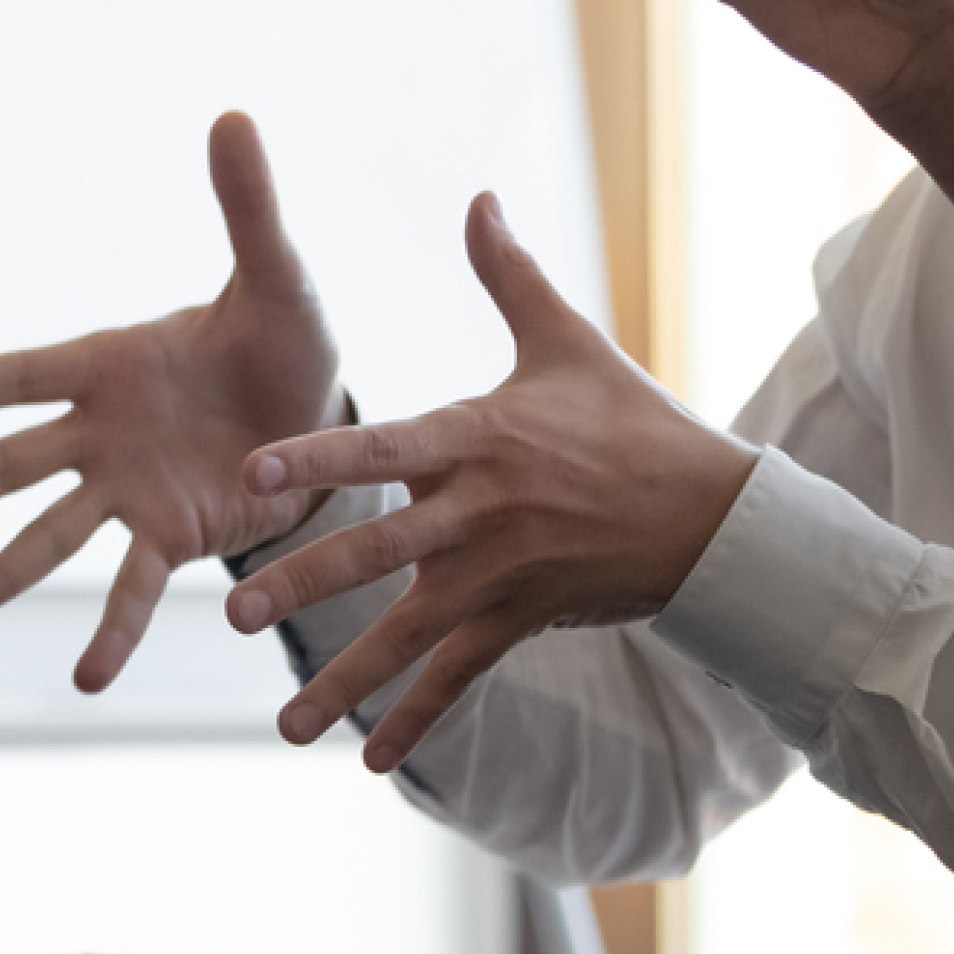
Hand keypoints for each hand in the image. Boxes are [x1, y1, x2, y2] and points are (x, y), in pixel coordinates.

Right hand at [0, 113, 340, 687]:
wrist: (329, 417)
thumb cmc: (288, 337)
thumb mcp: (278, 277)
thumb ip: (248, 207)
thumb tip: (233, 118)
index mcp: (110, 364)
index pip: (21, 376)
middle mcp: (102, 433)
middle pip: (9, 467)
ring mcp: (129, 491)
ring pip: (50, 537)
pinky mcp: (173, 537)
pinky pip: (133, 587)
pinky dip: (113, 630)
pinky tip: (87, 679)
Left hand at [225, 192, 754, 771]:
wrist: (717, 514)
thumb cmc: (631, 421)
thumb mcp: (568, 342)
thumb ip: (507, 275)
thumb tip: (478, 196)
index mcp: (477, 439)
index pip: (384, 448)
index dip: (318, 459)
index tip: (253, 473)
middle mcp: (481, 512)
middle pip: (380, 551)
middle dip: (306, 583)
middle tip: (235, 611)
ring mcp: (503, 575)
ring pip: (410, 632)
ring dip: (345, 679)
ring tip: (284, 724)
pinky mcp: (525, 620)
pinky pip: (460, 677)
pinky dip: (416, 718)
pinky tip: (367, 757)